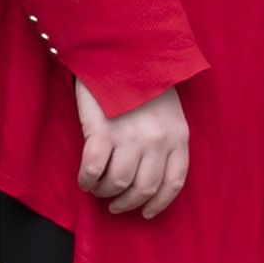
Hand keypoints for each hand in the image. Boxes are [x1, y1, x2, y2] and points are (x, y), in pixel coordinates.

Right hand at [74, 80, 191, 219]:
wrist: (121, 50)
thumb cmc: (143, 80)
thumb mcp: (168, 110)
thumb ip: (165, 140)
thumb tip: (149, 175)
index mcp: (178, 136)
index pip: (173, 183)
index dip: (158, 203)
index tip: (146, 212)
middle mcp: (157, 141)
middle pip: (144, 189)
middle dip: (127, 203)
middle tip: (115, 205)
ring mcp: (130, 137)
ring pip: (118, 184)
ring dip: (105, 193)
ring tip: (98, 189)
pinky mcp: (102, 131)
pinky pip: (93, 170)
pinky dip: (87, 180)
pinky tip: (85, 180)